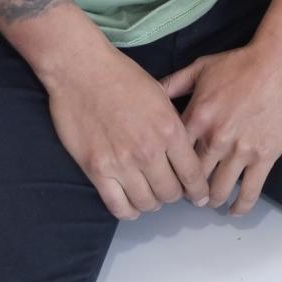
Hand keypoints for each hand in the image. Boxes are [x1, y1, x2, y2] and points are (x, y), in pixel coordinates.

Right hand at [43, 34, 209, 219]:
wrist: (82, 70)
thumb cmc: (122, 76)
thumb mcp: (160, 94)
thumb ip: (173, 124)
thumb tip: (184, 150)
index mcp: (169, 129)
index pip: (192, 174)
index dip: (199, 190)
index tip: (200, 196)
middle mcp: (149, 150)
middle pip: (170, 193)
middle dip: (173, 194)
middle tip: (169, 189)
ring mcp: (122, 163)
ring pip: (146, 203)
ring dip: (151, 202)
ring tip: (149, 194)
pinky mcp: (97, 170)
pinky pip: (118, 206)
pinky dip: (128, 210)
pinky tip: (130, 203)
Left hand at [161, 44, 281, 214]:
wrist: (279, 62)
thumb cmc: (240, 63)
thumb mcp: (201, 68)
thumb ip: (174, 83)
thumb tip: (151, 91)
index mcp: (197, 118)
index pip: (174, 157)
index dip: (170, 171)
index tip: (170, 177)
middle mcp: (215, 139)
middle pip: (195, 178)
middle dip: (190, 190)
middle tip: (191, 194)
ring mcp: (241, 150)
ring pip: (221, 190)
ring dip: (214, 199)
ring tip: (212, 200)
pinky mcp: (265, 156)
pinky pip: (250, 191)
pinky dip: (241, 206)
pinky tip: (236, 211)